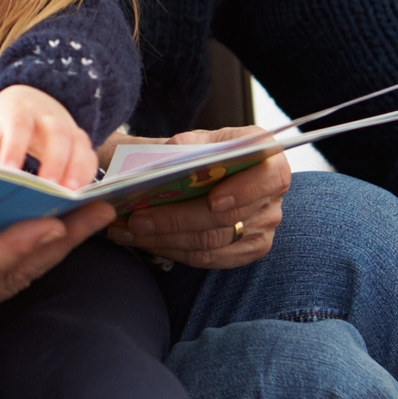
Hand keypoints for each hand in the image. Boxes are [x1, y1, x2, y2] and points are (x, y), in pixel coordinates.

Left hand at [0, 84, 97, 187]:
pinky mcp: (81, 142)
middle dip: (55, 161)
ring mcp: (67, 127)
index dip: (15, 148)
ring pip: (78, 145)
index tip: (10, 172)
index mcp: (16, 110)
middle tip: (50, 189)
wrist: (30, 99)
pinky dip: (88, 176)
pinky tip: (81, 197)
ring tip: (72, 197)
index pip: (17, 126)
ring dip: (77, 170)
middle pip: (56, 134)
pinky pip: (90, 157)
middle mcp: (46, 116)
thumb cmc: (1, 122)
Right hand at [0, 201, 113, 377]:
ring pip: (14, 278)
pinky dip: (30, 257)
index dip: (17, 246)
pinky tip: (48, 238)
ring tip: (90, 219)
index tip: (52, 222)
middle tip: (100, 212)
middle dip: (60, 244)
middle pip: (14, 275)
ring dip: (54, 250)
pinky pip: (0, 280)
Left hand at [100, 125, 288, 267]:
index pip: (268, 179)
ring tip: (126, 230)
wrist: (212, 172)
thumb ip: (190, 144)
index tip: (213, 200)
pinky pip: (207, 259)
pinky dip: (170, 250)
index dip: (242, 192)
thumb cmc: (207, 152)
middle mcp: (272, 197)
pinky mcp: (247, 250)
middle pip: (227, 219)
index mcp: (270, 160)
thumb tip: (172, 153)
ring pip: (210, 243)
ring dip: (163, 239)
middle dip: (176, 220)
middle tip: (136, 218)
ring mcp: (262, 227)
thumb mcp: (202, 139)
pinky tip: (143, 241)